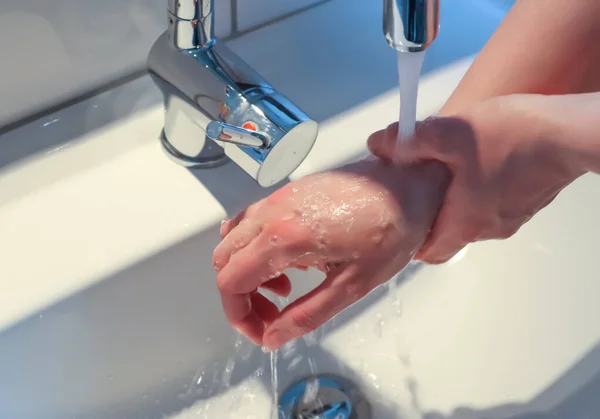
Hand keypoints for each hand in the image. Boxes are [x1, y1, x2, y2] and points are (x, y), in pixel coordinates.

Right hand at [213, 158, 447, 349]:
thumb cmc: (390, 231)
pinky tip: (289, 258)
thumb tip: (272, 338)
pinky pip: (251, 221)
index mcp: (284, 237)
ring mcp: (277, 198)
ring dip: (246, 270)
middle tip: (273, 312)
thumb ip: (307, 314)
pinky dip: (254, 247)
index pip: (230, 281)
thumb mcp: (352, 284)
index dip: (239, 315)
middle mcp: (272, 213)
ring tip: (284, 286)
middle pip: (224, 260)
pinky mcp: (288, 192)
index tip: (261, 331)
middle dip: (240, 296)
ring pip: (233, 239)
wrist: (409, 184)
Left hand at [368, 95, 585, 263]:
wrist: (569, 132)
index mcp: (465, 223)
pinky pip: (494, 205)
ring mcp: (511, 218)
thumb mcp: (449, 134)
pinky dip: (480, 192)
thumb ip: (409, 141)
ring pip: (472, 219)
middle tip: (419, 188)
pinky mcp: (527, 202)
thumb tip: (379, 144)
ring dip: (457, 200)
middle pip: (449, 234)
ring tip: (448, 170)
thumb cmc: (514, 137)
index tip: (401, 220)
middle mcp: (488, 228)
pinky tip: (479, 163)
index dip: (411, 240)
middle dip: (431, 214)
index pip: (429, 254)